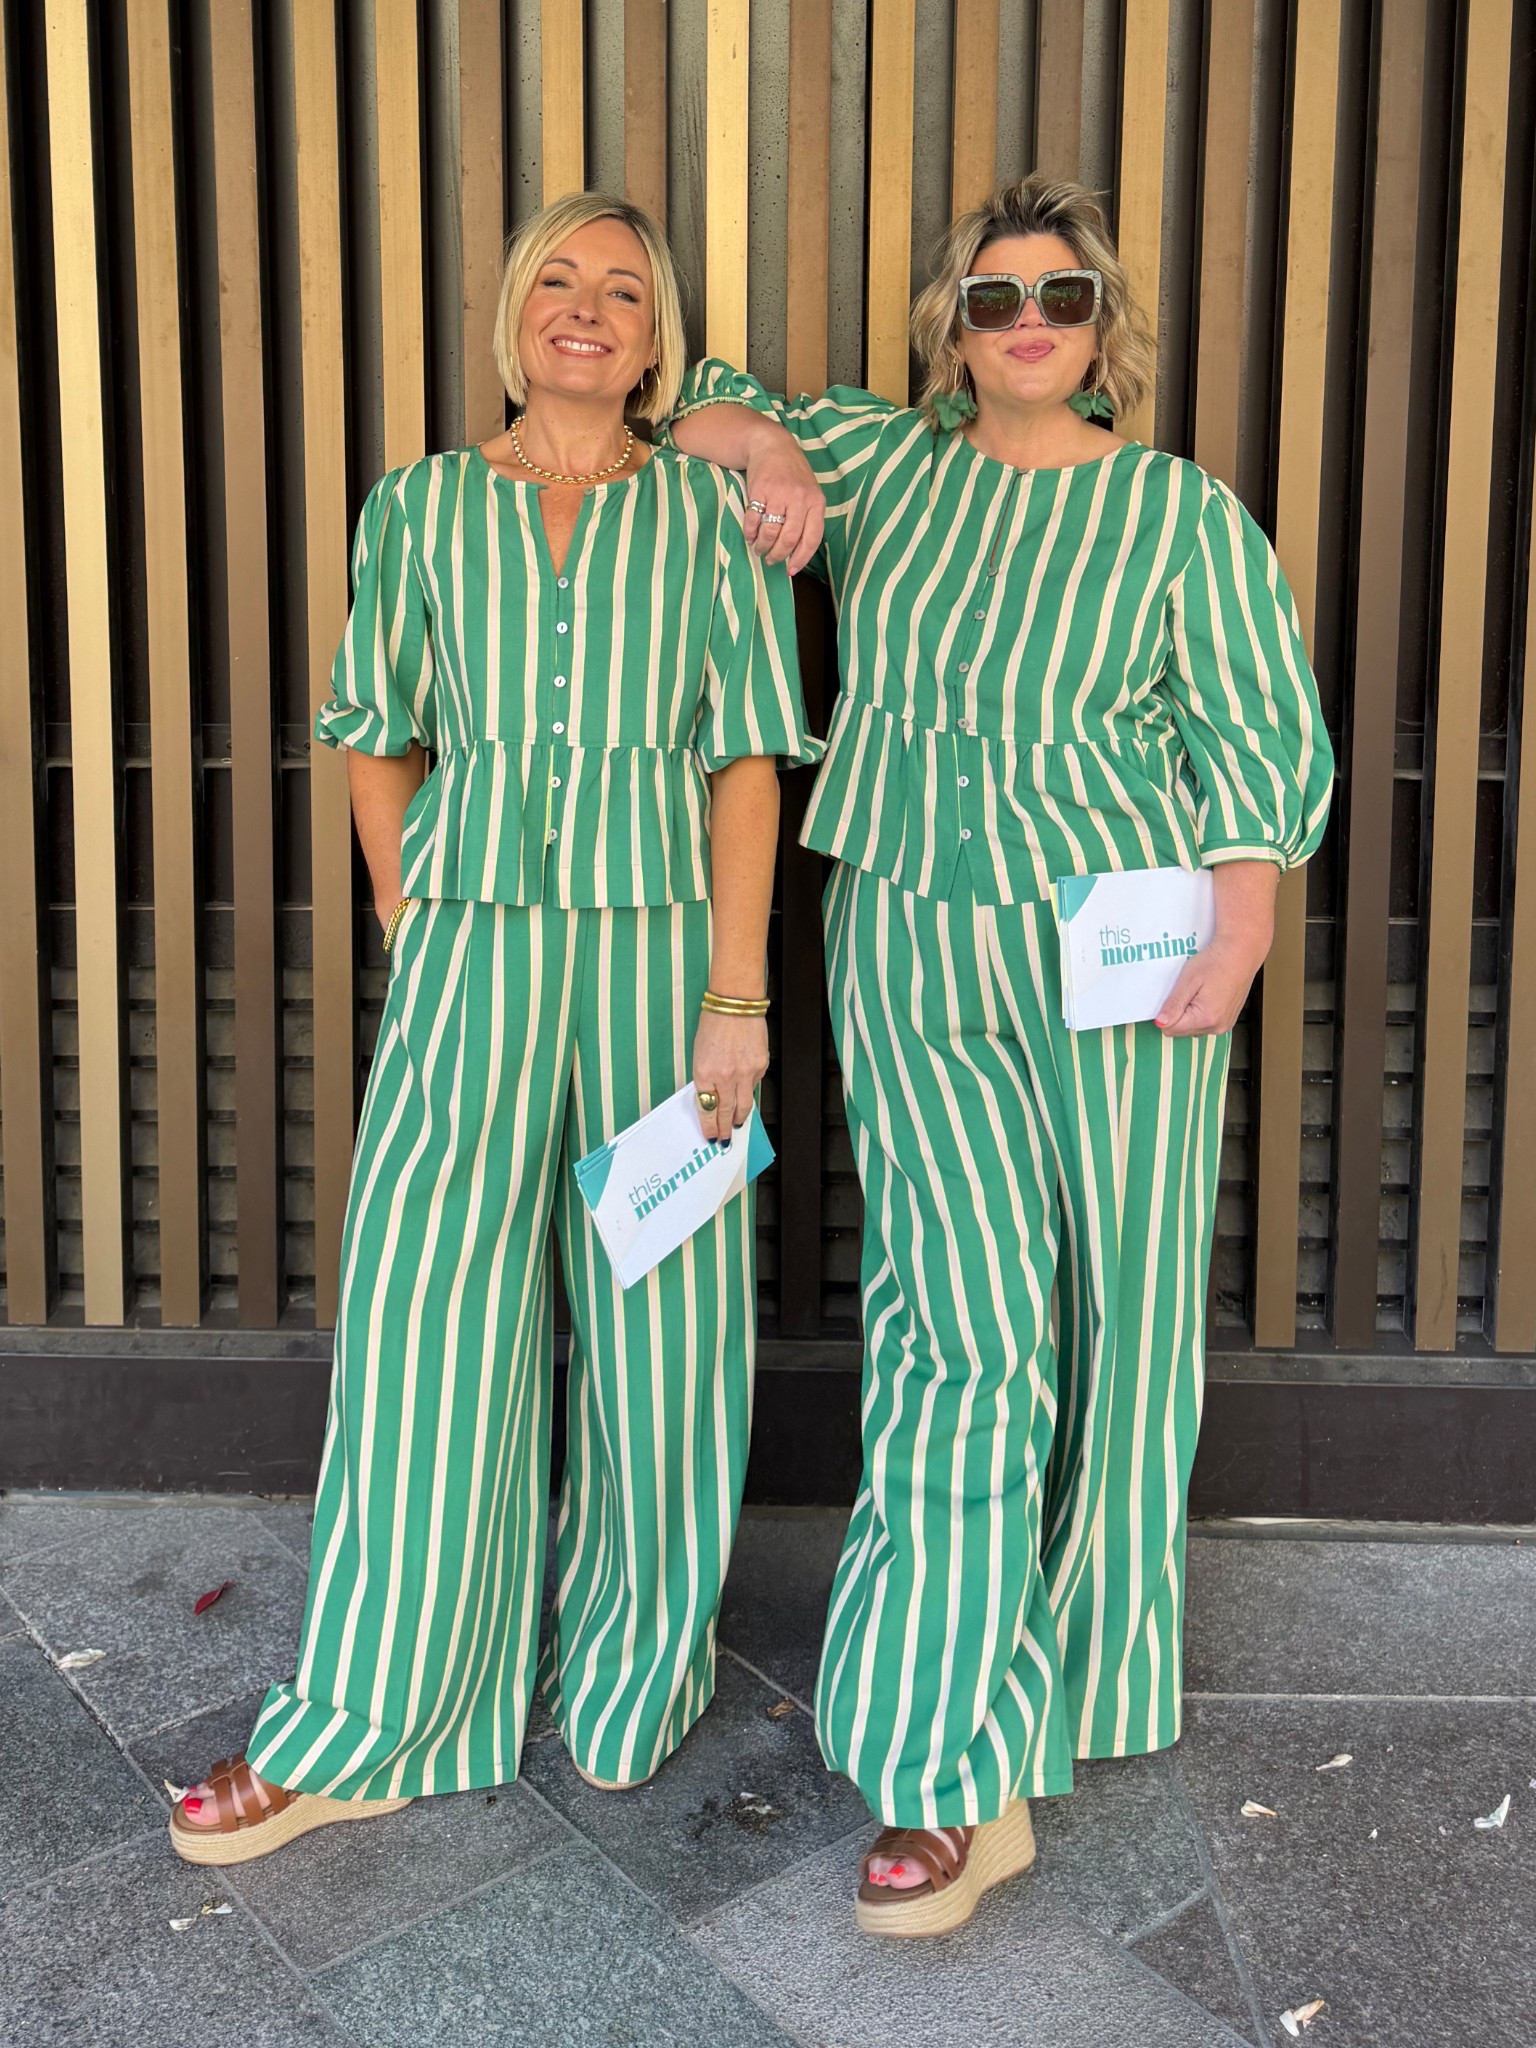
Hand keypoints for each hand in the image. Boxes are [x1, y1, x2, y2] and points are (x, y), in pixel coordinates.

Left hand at [691, 1012, 768, 1143]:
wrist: (735, 1004)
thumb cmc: (714, 1024)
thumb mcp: (700, 1053)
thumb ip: (706, 1078)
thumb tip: (714, 1098)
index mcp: (704, 1073)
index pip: (706, 1109)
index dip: (709, 1126)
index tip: (710, 1136)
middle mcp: (725, 1076)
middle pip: (726, 1112)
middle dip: (724, 1129)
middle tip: (724, 1141)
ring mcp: (745, 1072)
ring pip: (744, 1105)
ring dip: (739, 1118)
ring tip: (736, 1125)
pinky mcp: (760, 1066)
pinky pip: (754, 1085)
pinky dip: (749, 1091)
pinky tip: (745, 1093)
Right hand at [742, 439, 824, 572]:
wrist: (773, 446)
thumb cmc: (793, 475)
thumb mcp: (810, 493)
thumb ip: (808, 518)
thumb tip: (797, 552)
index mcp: (816, 503)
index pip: (812, 539)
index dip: (801, 559)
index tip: (791, 570)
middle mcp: (800, 499)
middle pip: (789, 539)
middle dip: (778, 555)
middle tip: (771, 560)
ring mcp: (779, 495)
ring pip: (770, 532)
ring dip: (762, 547)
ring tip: (759, 550)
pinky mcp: (760, 491)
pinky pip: (754, 520)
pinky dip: (750, 533)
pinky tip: (750, 537)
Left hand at [1154, 937, 1266, 1036]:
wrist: (1240, 953)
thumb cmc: (1216, 962)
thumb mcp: (1188, 981)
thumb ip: (1173, 1005)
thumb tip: (1160, 1023)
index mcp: (1205, 1018)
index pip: (1170, 1029)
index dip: (1165, 1014)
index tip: (1171, 997)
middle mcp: (1217, 1027)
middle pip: (1182, 1031)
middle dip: (1178, 1014)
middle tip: (1186, 992)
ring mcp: (1225, 1025)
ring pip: (1193, 1028)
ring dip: (1189, 1015)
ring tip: (1197, 992)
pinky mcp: (1229, 1020)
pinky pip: (1206, 1024)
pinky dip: (1201, 1014)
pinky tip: (1205, 996)